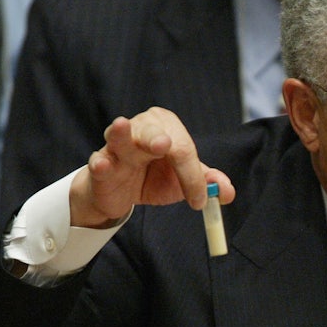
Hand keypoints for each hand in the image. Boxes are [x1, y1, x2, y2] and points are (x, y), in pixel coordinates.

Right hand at [70, 107, 233, 227]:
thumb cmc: (155, 177)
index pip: (183, 149)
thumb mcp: (183, 180)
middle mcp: (141, 128)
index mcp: (167, 127)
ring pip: (120, 137)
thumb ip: (206, 183)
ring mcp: (117, 145)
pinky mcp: (100, 164)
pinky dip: (101, 163)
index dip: (192, 176)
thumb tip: (227, 192)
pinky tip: (103, 164)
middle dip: (157, 138)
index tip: (199, 201)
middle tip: (165, 145)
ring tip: (121, 125)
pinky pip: (99, 162)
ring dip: (121, 134)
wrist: (122, 193)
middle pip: (153, 133)